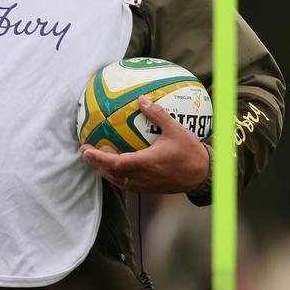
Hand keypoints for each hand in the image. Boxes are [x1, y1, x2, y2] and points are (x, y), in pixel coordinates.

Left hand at [81, 96, 209, 192]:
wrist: (204, 174)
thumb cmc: (190, 152)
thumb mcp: (176, 130)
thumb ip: (158, 115)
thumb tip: (142, 99)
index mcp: (147, 162)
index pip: (116, 163)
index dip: (99, 158)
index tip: (87, 150)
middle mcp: (144, 176)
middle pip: (112, 174)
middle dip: (96, 164)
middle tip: (86, 152)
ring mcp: (146, 185)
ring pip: (118, 181)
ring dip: (104, 171)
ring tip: (95, 160)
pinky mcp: (149, 189)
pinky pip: (127, 185)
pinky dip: (116, 176)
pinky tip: (113, 168)